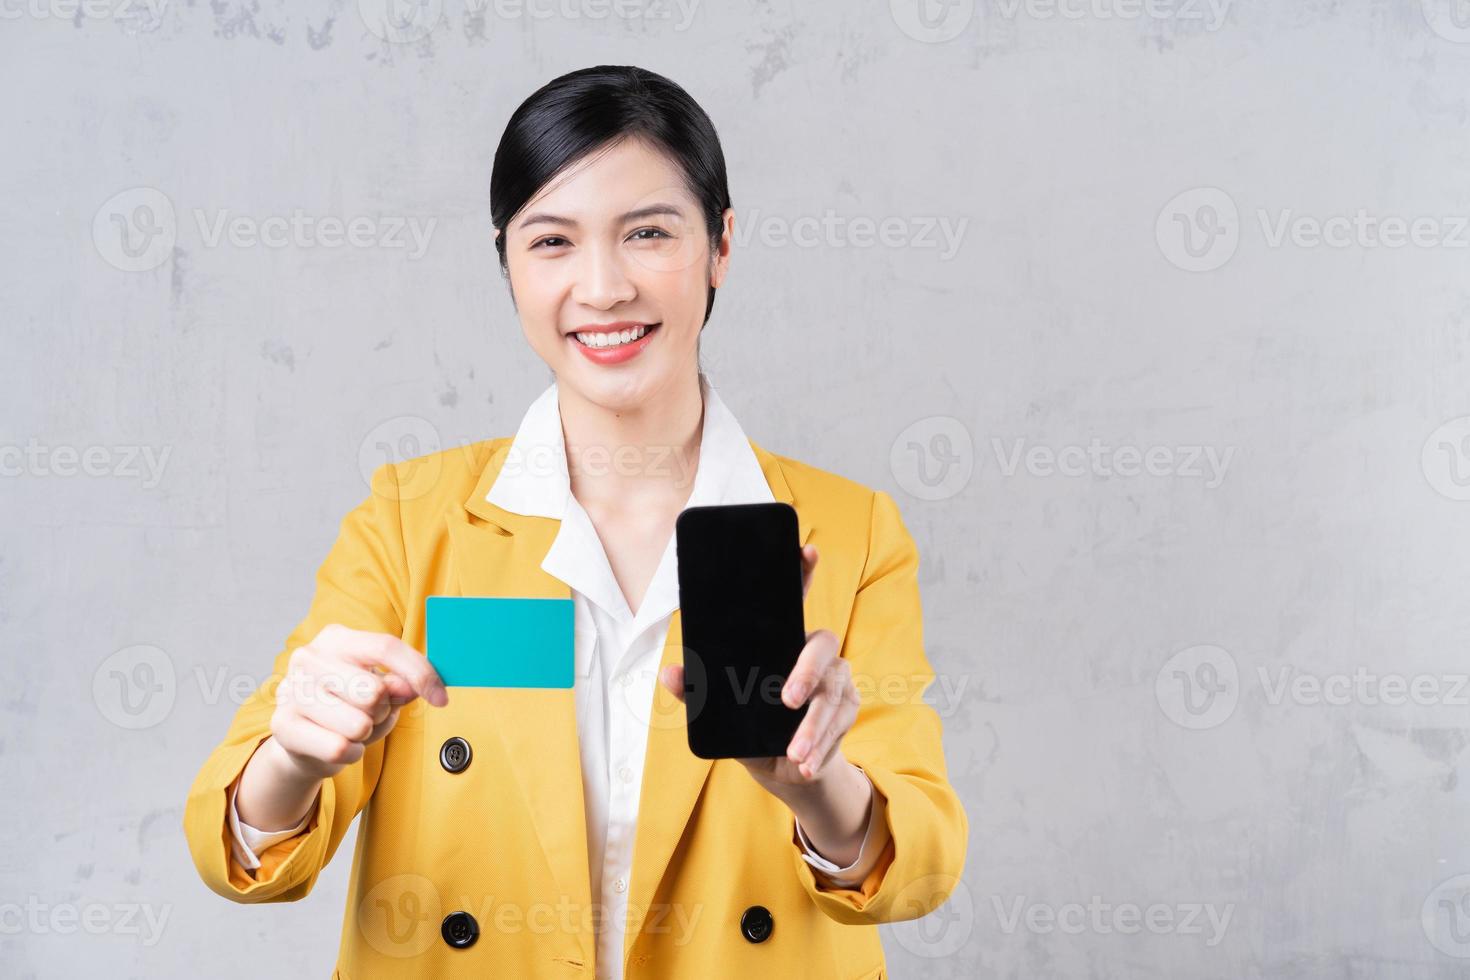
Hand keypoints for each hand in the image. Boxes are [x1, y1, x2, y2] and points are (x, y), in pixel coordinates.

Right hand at [268, 624, 447, 781]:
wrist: (304, 739)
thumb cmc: (348, 705)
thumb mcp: (380, 688)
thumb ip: (400, 684)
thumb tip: (412, 686)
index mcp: (336, 638)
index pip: (386, 647)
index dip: (420, 673)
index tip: (441, 698)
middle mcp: (308, 657)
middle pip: (373, 691)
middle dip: (383, 711)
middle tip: (371, 714)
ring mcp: (291, 690)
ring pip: (358, 724)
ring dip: (366, 734)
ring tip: (352, 728)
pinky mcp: (282, 725)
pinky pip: (340, 749)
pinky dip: (351, 753)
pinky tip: (339, 744)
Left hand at [660, 545, 861, 794]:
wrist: (784, 769)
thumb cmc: (751, 726)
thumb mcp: (721, 711)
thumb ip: (696, 693)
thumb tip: (668, 674)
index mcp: (783, 642)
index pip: (795, 599)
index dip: (802, 572)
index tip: (806, 550)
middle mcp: (814, 654)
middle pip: (823, 646)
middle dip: (807, 670)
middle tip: (788, 698)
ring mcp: (836, 681)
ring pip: (832, 693)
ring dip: (813, 726)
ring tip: (794, 750)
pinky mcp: (847, 709)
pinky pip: (839, 723)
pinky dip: (821, 745)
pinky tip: (804, 763)